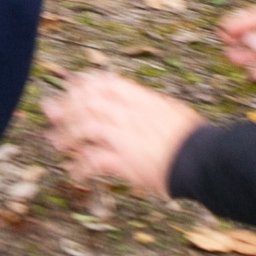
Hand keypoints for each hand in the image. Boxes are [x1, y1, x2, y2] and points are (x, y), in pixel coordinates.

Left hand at [43, 72, 205, 198]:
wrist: (205, 160)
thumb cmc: (191, 139)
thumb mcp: (168, 111)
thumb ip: (144, 105)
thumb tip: (126, 102)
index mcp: (141, 98)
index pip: (104, 83)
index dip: (82, 84)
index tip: (69, 88)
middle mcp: (129, 113)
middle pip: (88, 103)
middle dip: (65, 106)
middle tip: (50, 112)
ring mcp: (125, 135)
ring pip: (84, 128)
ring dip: (67, 136)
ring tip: (57, 144)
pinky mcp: (124, 160)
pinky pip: (93, 160)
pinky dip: (80, 167)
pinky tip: (74, 173)